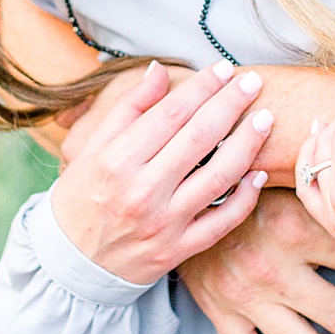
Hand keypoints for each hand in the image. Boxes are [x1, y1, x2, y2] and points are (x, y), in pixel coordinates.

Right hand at [49, 59, 272, 285]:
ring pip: (219, 177)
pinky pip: (222, 222)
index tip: (224, 69)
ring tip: (265, 119)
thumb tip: (161, 70)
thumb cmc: (80, 197)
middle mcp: (142, 191)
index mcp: (117, 160)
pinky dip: (245, 198)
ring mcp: (164, 224)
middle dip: (232, 104)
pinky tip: (259, 174)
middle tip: (254, 82)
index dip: (203, 87)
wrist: (69, 264)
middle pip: (200, 138)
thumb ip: (128, 108)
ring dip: (248, 144)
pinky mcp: (178, 250)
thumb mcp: (91, 148)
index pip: (172, 113)